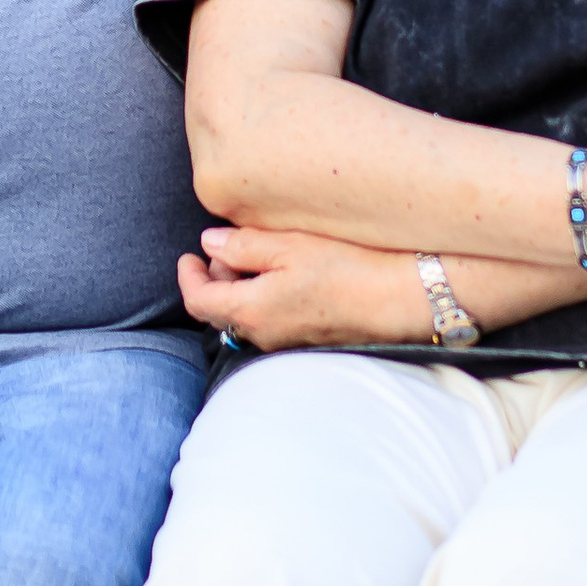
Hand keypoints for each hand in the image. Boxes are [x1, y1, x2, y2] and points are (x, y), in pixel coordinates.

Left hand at [177, 223, 425, 348]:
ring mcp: (285, 341)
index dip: (188, 277)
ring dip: (241, 287)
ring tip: (261, 254)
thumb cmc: (346, 268)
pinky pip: (270, 319)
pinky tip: (286, 273)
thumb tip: (209, 244)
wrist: (398, 299)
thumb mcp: (288, 246)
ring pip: (245, 315)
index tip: (188, 255)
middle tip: (230, 247)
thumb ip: (242, 246)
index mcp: (251, 311)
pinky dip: (263, 297)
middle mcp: (263, 334)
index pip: (198, 301)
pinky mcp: (306, 339)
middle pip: (219, 309)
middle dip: (216, 278)